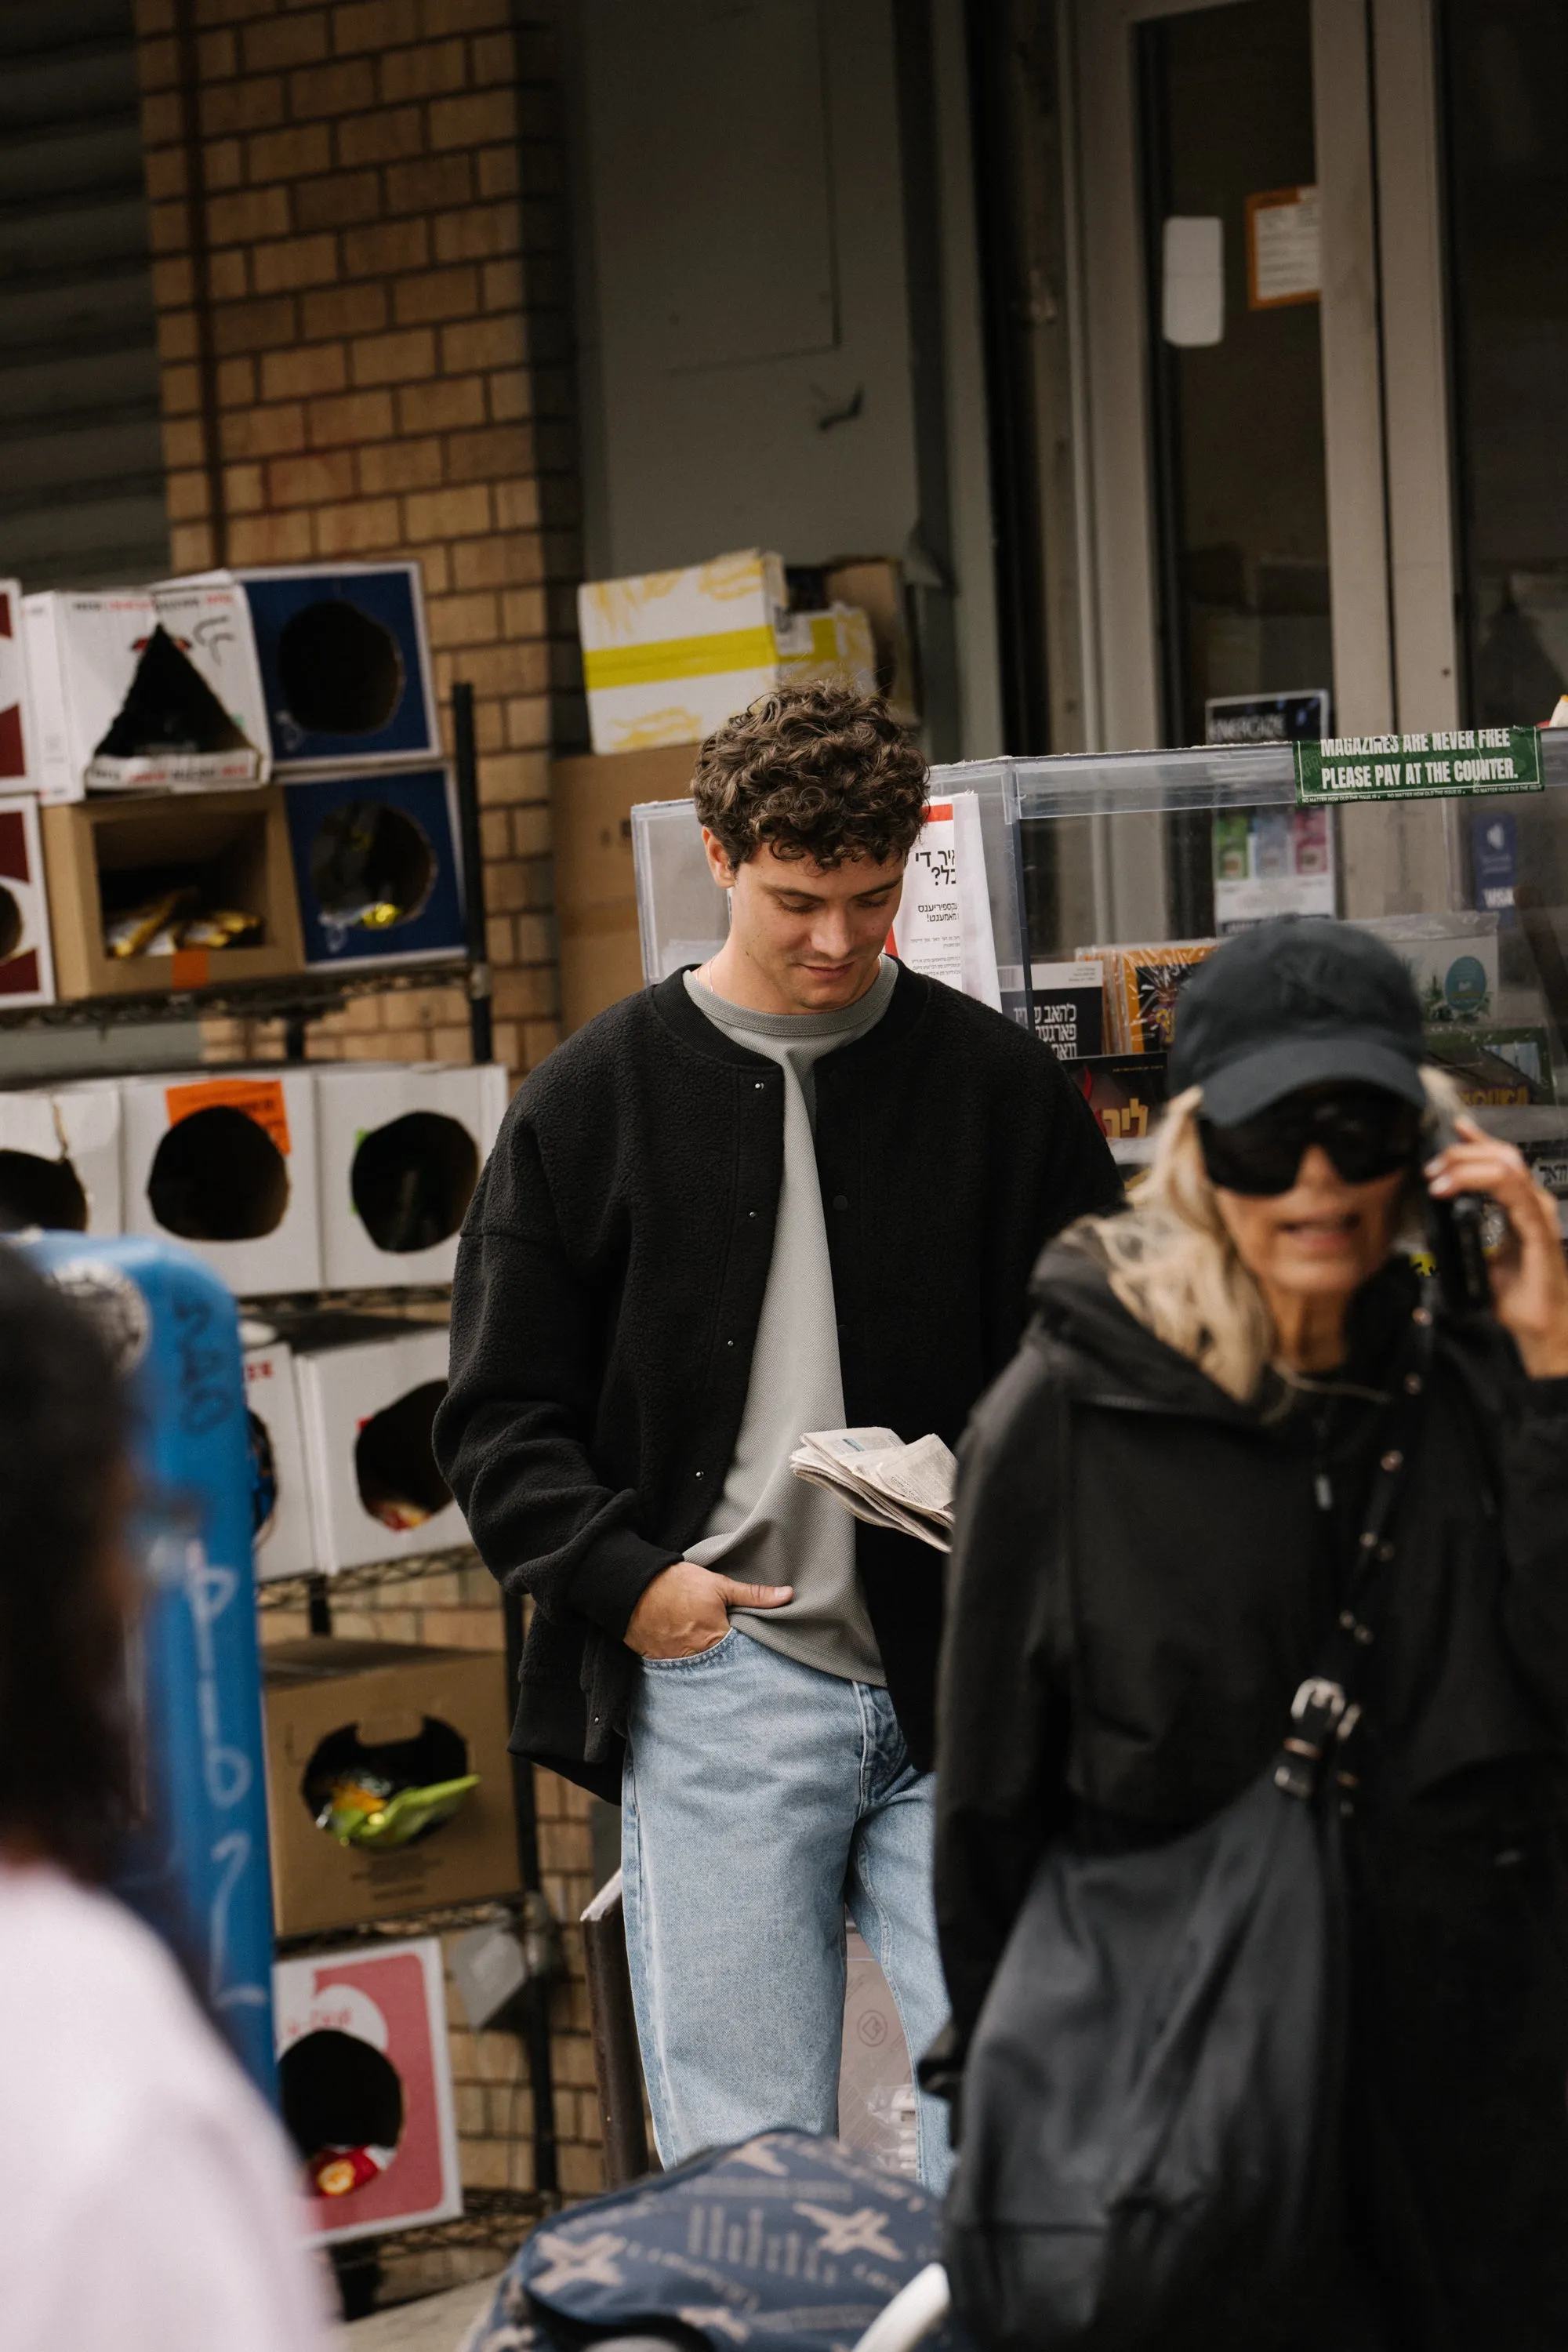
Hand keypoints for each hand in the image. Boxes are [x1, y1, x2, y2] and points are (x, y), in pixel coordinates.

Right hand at [624, 1560, 793, 1659]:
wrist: (633, 1586)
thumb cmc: (678, 1583)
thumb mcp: (719, 1585)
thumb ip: (754, 1595)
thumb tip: (788, 1595)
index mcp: (716, 1637)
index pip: (743, 1656)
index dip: (750, 1656)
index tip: (759, 1658)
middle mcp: (697, 1655)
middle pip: (722, 1668)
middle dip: (731, 1669)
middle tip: (738, 1668)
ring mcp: (676, 1662)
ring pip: (701, 1674)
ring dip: (709, 1671)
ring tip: (716, 1668)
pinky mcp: (658, 1663)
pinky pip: (678, 1673)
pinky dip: (687, 1672)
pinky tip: (692, 1666)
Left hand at [1426, 1116, 1567, 1376]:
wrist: (1539, 1325)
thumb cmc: (1517, 1294)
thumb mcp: (1480, 1253)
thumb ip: (1466, 1231)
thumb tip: (1436, 1218)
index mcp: (1520, 1205)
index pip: (1500, 1160)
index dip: (1476, 1140)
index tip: (1450, 1131)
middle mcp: (1533, 1203)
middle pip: (1501, 1156)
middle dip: (1461, 1153)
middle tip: (1431, 1168)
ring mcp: (1538, 1214)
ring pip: (1505, 1167)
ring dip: (1464, 1166)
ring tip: (1436, 1179)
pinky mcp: (1538, 1229)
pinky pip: (1513, 1192)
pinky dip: (1477, 1183)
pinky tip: (1452, 1189)